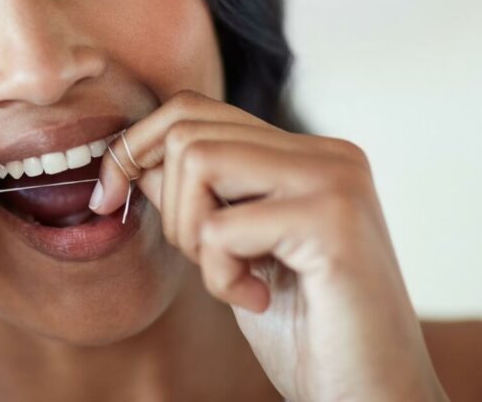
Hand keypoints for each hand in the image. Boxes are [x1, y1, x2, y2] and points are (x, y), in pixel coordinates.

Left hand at [93, 91, 448, 401]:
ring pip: (198, 160)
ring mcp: (335, 180)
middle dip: (168, 203)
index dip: (136, 148)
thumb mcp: (234, 249)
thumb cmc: (306, 329)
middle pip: (188, 129)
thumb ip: (196, 196)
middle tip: (205, 259)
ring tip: (234, 278)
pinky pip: (220, 228)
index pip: (195, 109)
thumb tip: (132, 157)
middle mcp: (329, 153)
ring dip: (192, 234)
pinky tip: (258, 301)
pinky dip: (218, 276)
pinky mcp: (332, 222)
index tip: (108, 198)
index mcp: (308, 153)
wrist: (373, 396)